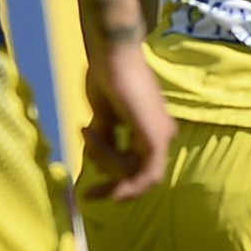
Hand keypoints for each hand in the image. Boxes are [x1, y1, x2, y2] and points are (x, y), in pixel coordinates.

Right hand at [79, 38, 174, 200]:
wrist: (112, 55)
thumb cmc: (106, 77)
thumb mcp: (103, 117)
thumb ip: (106, 141)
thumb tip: (100, 166)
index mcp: (151, 130)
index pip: (138, 170)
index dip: (116, 185)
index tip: (89, 195)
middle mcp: (162, 134)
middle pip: (136, 175)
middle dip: (111, 186)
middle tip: (88, 195)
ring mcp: (162, 136)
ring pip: (135, 173)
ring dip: (105, 161)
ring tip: (89, 130)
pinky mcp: (156, 137)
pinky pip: (144, 173)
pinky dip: (125, 181)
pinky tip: (112, 189)